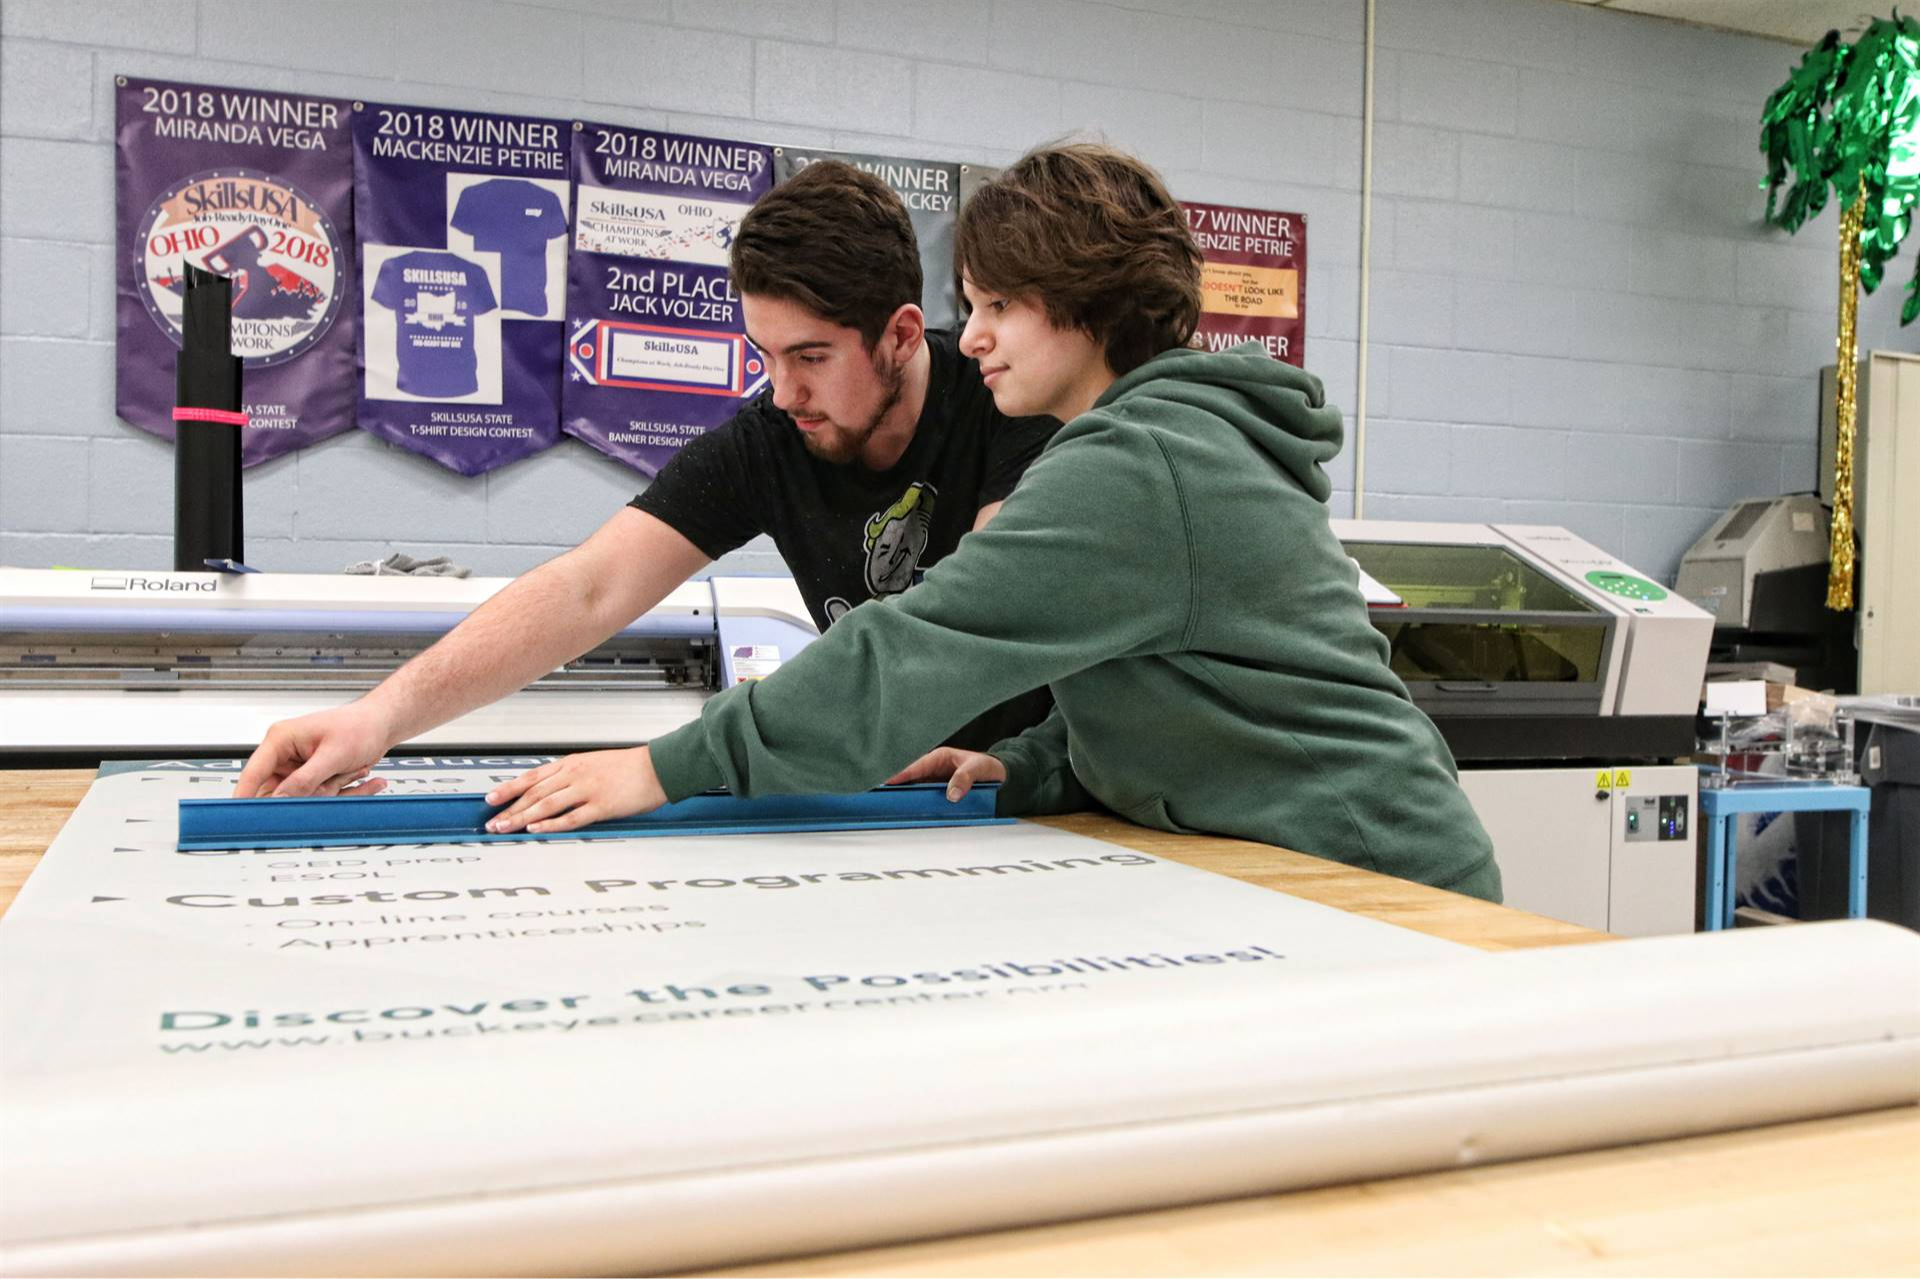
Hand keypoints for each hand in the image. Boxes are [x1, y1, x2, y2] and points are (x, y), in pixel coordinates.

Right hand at [234, 703, 394, 798]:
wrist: (381, 724)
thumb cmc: (360, 726)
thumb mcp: (334, 755)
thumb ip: (306, 779)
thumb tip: (281, 799)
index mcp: (281, 739)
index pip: (253, 773)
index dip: (245, 796)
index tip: (243, 817)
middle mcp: (286, 755)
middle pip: (281, 793)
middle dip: (312, 793)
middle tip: (335, 780)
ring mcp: (299, 769)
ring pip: (304, 798)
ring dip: (333, 790)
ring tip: (353, 768)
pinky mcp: (312, 779)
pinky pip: (321, 797)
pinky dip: (343, 790)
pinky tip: (360, 774)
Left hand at [483, 746, 666, 833]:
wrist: (658, 767)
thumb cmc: (630, 767)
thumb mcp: (595, 764)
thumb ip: (572, 776)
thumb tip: (551, 790)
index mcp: (572, 764)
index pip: (532, 777)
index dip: (508, 788)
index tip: (491, 799)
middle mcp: (575, 775)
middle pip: (534, 793)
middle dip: (509, 808)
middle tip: (492, 821)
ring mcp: (587, 790)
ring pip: (546, 804)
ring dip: (522, 817)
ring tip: (505, 827)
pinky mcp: (601, 805)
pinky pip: (571, 816)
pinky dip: (551, 824)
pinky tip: (536, 828)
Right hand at [887, 747, 1006, 801]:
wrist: (1002, 777)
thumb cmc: (990, 767)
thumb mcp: (980, 768)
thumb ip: (966, 778)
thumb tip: (951, 794)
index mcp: (940, 757)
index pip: (917, 765)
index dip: (902, 773)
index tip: (888, 781)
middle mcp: (935, 769)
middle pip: (911, 778)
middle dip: (897, 785)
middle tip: (880, 795)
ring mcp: (936, 781)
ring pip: (915, 789)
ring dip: (905, 796)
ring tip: (888, 804)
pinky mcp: (940, 793)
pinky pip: (925, 798)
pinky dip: (917, 804)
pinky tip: (908, 811)